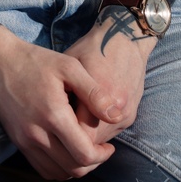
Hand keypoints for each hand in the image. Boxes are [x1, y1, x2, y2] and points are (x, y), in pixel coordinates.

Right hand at [0, 28, 116, 180]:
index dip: (103, 155)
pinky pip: (41, 169)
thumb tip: (115, 116)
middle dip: (93, 163)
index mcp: (53, 115)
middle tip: (101, 149)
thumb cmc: (35, 60)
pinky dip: (58, 168)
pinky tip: (65, 152)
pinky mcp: (17, 142)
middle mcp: (37, 134)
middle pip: (73, 169)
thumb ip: (94, 92)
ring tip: (84, 151)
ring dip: (76, 168)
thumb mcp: (69, 67)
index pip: (84, 154)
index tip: (109, 145)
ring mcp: (24, 140)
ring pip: (57, 173)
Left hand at [62, 12, 155, 143]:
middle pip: (90, 142)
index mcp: (101, 95)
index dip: (61, 134)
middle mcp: (118, 109)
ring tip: (69, 122)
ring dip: (85, 137)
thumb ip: (64, 93)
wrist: (126, 38)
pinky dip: (96, 131)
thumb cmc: (92, 49)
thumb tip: (52, 119)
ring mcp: (127, 115)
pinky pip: (110, 133)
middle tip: (56, 128)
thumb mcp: (71, 63)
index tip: (49, 128)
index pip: (78, 134)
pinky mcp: (131, 116)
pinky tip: (84, 117)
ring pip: (101, 141)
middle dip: (73, 139)